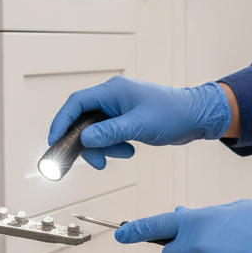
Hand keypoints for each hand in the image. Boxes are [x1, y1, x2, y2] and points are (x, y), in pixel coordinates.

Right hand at [46, 77, 231, 170]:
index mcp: (113, 90)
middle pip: (83, 120)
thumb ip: (111, 132)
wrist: (196, 117)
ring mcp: (119, 110)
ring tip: (124, 154)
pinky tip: (129, 151)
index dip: (62, 121)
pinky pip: (109, 136)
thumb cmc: (173, 113)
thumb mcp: (140, 125)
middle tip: (95, 161)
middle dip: (86, 143)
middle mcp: (112, 98)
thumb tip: (85, 139)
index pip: (76, 103)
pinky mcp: (125, 121)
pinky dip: (114, 147)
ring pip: (96, 132)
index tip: (54, 141)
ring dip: (104, 148)